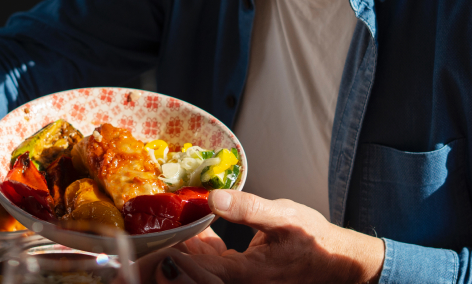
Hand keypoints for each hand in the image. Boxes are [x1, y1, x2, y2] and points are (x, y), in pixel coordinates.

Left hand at [131, 190, 384, 283]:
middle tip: (132, 241)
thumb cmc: (315, 241)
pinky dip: (196, 247)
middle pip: (186, 274)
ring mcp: (235, 281)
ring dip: (175, 251)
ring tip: (153, 229)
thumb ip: (248, 208)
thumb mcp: (284, 217)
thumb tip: (216, 197)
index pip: (192, 268)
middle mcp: (234, 283)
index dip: (163, 256)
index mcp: (242, 274)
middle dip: (160, 257)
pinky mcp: (238, 275)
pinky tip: (190, 226)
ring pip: (194, 269)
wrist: (339, 263)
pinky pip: (208, 264)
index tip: (140, 243)